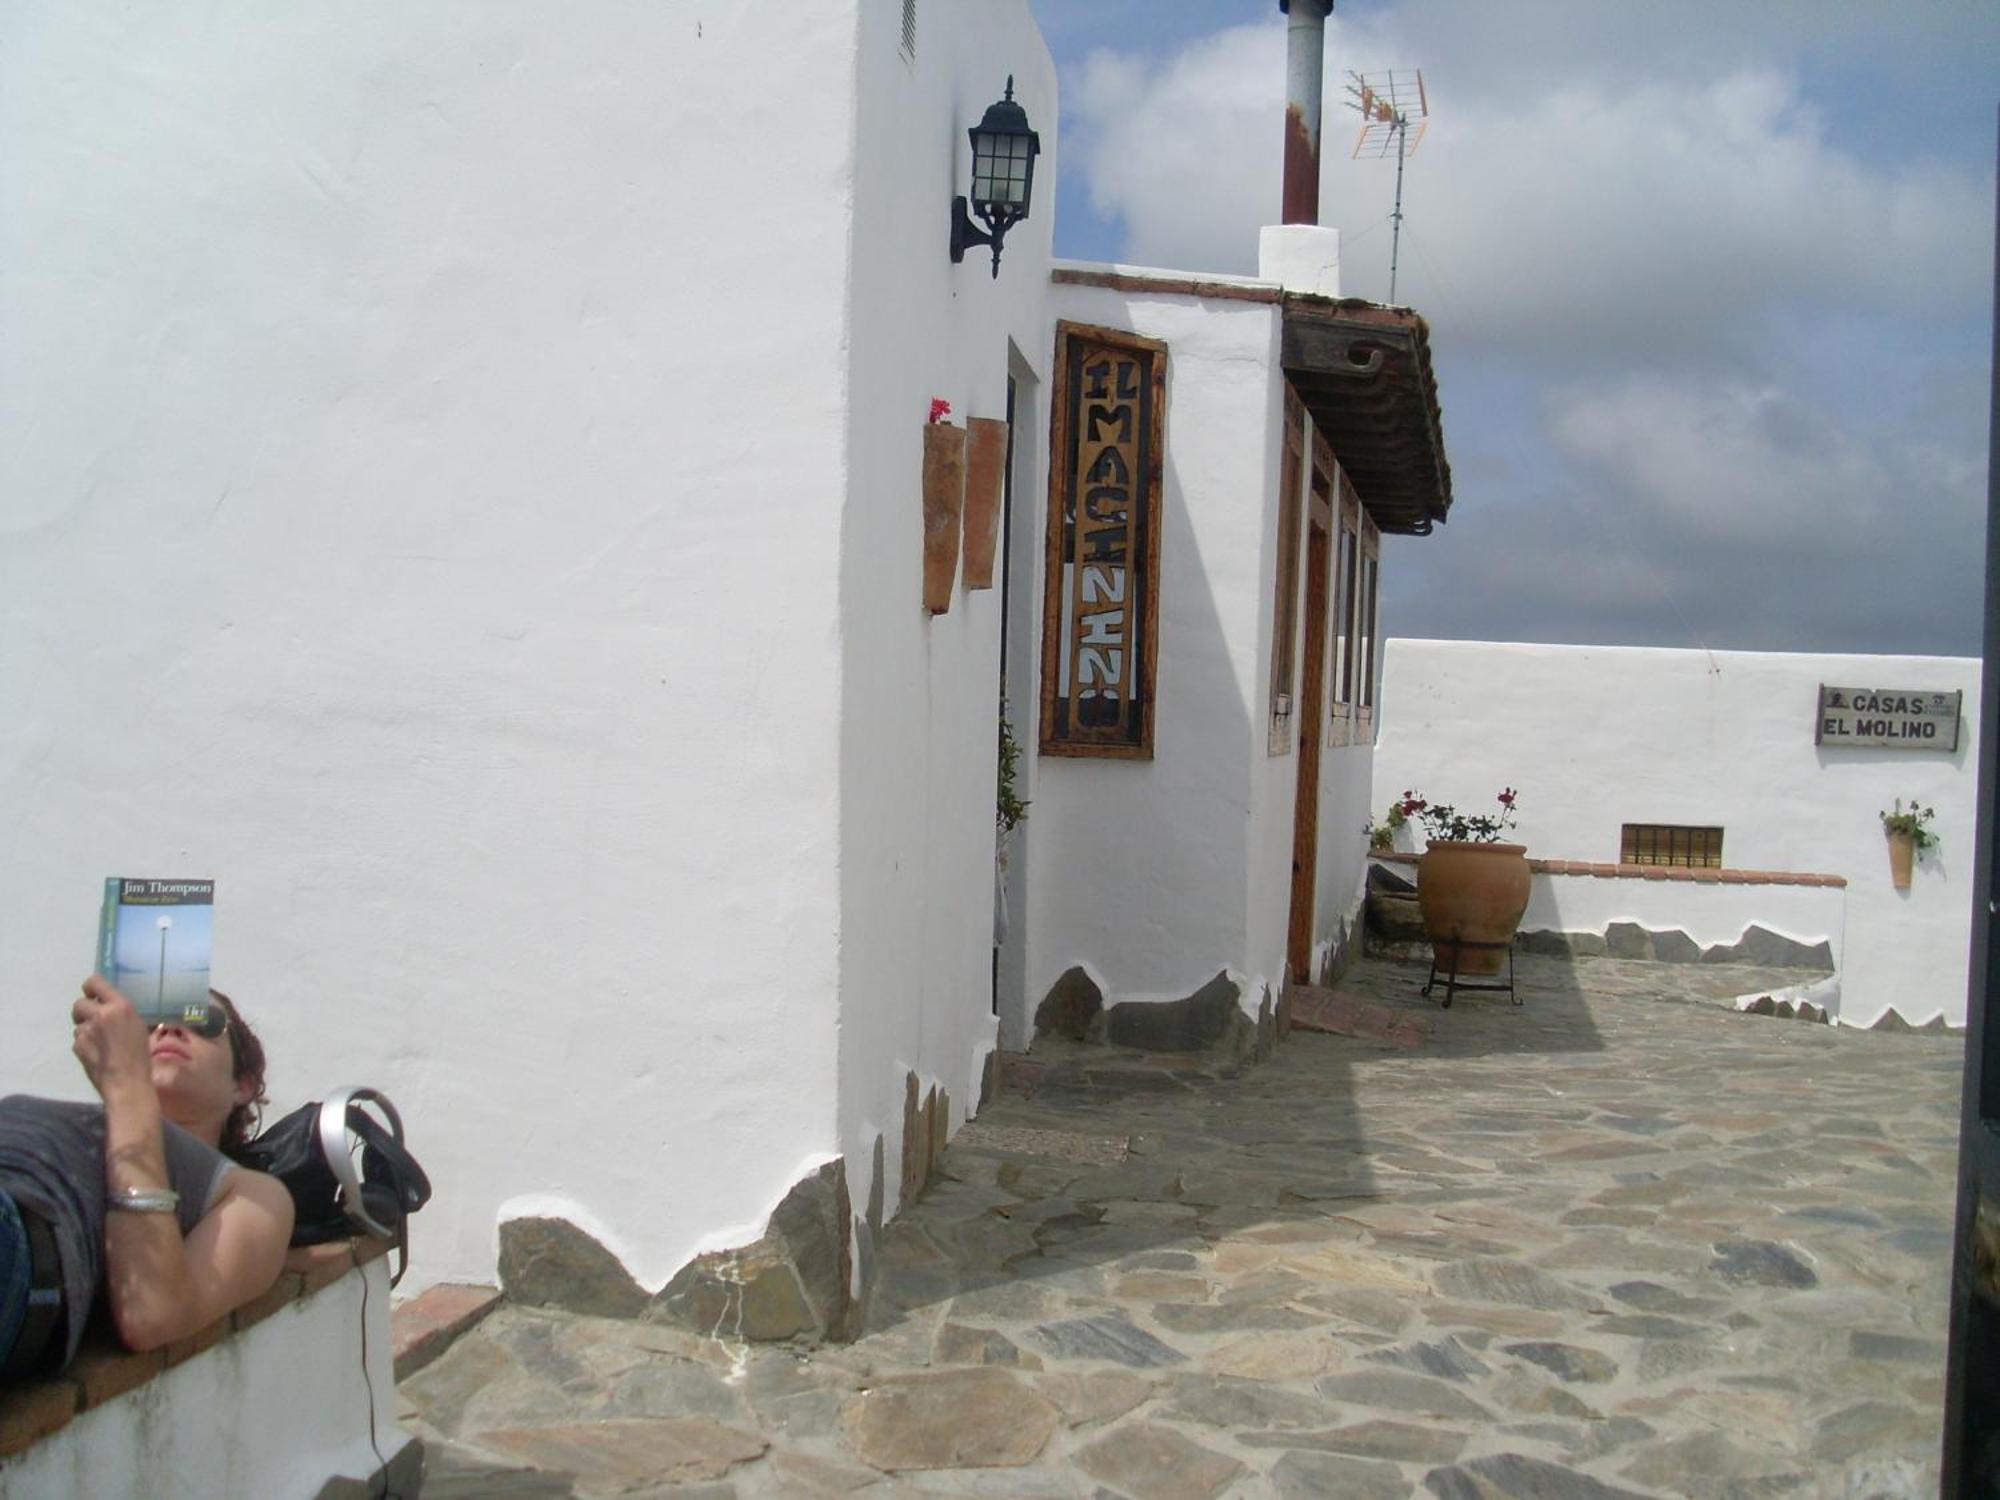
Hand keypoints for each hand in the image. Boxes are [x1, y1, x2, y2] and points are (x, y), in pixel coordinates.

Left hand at [72, 976, 154, 1099]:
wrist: (127, 1082)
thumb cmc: (141, 1055)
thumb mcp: (139, 1026)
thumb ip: (121, 1013)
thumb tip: (111, 1009)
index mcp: (120, 1006)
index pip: (94, 982)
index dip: (91, 988)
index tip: (94, 996)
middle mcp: (100, 1014)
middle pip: (79, 1003)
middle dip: (84, 1011)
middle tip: (95, 1021)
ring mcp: (86, 1031)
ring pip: (78, 1023)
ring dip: (85, 1029)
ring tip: (99, 1042)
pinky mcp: (77, 1045)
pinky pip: (77, 1039)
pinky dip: (84, 1044)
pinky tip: (96, 1053)